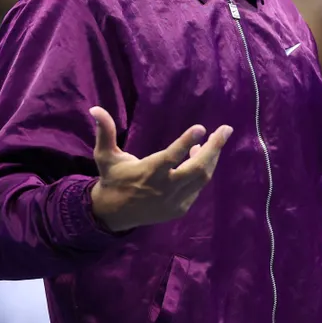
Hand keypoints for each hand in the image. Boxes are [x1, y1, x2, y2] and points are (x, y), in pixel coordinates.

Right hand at [88, 107, 232, 231]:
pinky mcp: (179, 208)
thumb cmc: (113, 178)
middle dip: (215, 148)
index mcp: (148, 173)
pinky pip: (198, 188)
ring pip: (202, 178)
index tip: (201, 128)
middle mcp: (164, 188)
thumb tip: (95, 108)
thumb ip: (104, 132)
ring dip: (211, 158)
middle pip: (197, 168)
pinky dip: (203, 172)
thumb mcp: (105, 155)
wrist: (113, 214)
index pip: (171, 157)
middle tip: (226, 130)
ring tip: (213, 141)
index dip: (185, 143)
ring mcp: (174, 201)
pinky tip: (200, 158)